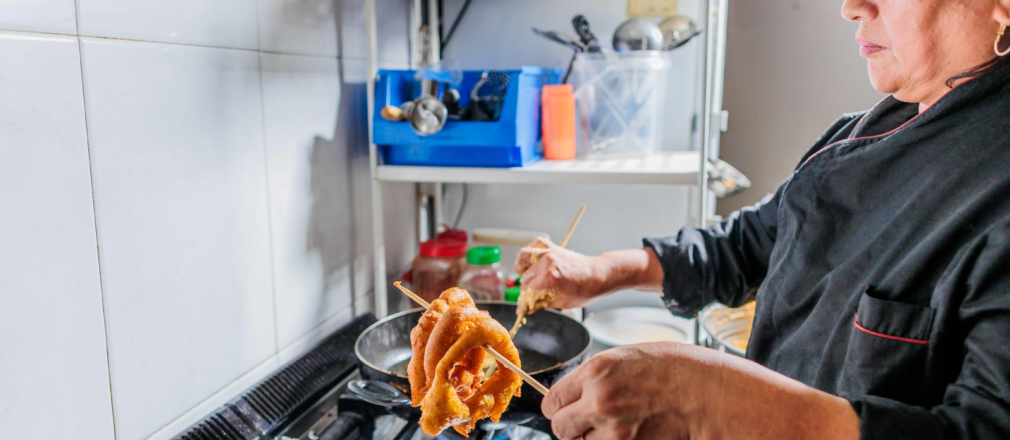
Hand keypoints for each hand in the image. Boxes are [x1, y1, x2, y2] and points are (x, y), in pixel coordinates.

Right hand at [514, 237, 606, 308]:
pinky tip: (534, 260)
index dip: (525, 300)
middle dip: (525, 287)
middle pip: (524, 276)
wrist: (601, 275)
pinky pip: (536, 244)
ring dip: (523, 267)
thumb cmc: (587, 290)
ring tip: (529, 275)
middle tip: (532, 294)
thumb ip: (542, 303)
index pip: (527, 289)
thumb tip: (528, 307)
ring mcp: (550, 253)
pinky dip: (532, 251)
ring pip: (524, 256)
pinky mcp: (554, 248)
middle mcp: (548, 262)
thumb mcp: (563, 303)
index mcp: (550, 278)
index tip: (524, 306)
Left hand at [543, 343, 860, 439]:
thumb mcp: (635, 357)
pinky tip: (637, 435)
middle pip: (562, 429)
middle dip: (574, 427)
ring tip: (623, 428)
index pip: (552, 400)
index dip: (562, 406)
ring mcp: (616, 433)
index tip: (570, 408)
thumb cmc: (686, 370)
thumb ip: (601, 374)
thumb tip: (580, 390)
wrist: (723, 397)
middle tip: (595, 423)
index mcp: (598, 371)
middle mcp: (601, 401)